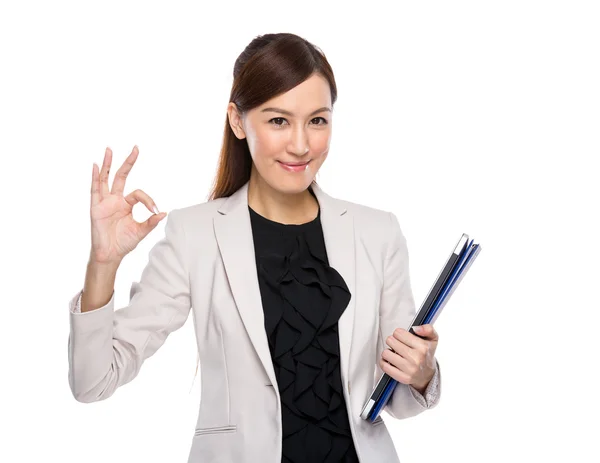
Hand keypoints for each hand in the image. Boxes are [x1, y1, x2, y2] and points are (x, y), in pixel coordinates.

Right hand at [89, 145, 165, 264]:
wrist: (110, 254)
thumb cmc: (124, 242)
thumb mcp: (141, 231)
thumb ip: (151, 222)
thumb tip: (163, 213)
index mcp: (126, 204)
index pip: (138, 194)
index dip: (148, 200)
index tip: (154, 210)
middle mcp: (115, 200)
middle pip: (121, 176)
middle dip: (128, 162)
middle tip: (136, 148)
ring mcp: (104, 202)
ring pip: (106, 179)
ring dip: (107, 164)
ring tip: (109, 149)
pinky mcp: (96, 207)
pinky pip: (94, 190)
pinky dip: (95, 178)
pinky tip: (95, 166)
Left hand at [379, 324, 438, 390]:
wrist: (428, 374)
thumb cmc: (427, 354)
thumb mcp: (432, 338)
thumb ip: (427, 329)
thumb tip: (415, 328)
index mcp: (423, 347)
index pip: (398, 333)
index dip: (398, 333)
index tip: (401, 337)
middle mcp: (416, 358)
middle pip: (390, 341)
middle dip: (392, 341)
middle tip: (397, 345)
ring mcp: (409, 369)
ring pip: (386, 353)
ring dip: (388, 352)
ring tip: (394, 353)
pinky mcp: (403, 378)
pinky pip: (385, 366)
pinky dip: (384, 362)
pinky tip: (390, 361)